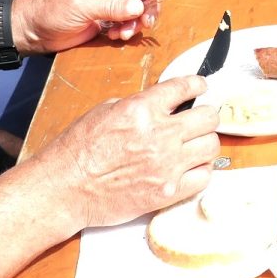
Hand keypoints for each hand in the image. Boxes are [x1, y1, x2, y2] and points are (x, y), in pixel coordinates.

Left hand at [11, 0, 163, 54]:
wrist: (34, 31)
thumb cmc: (50, 11)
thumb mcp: (81, 6)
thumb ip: (112, 6)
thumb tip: (139, 7)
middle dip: (145, 3)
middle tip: (147, 20)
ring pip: (135, 4)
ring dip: (136, 19)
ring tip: (126, 33)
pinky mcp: (107, 14)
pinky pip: (127, 18)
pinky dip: (127, 27)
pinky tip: (117, 35)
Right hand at [31, 74, 222, 231]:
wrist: (64, 189)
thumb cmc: (76, 151)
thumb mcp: (104, 112)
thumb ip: (138, 106)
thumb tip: (161, 106)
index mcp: (141, 109)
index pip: (185, 88)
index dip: (197, 85)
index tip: (200, 87)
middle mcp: (159, 134)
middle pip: (209, 117)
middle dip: (206, 116)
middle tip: (200, 120)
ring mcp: (167, 165)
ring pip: (211, 146)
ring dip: (205, 143)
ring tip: (195, 146)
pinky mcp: (168, 192)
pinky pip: (204, 177)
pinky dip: (200, 171)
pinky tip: (190, 168)